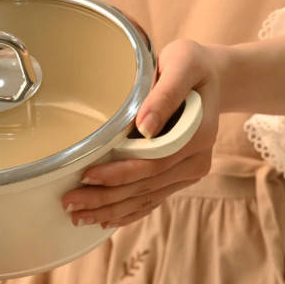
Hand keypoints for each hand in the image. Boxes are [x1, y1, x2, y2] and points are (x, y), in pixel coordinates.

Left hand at [62, 39, 221, 227]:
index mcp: (196, 135)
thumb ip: (164, 94)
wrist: (214, 77)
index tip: (87, 176)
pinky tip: (105, 219)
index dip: (119, 173)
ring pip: (146, 198)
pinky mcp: (179, 177)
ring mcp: (188, 172)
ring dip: (112, 210)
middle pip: (145, 186)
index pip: (152, 163)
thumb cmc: (192, 65)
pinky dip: (129, 212)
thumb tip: (143, 127)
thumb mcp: (183, 64)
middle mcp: (195, 160)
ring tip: (80, 216)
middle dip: (106, 198)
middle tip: (71, 203)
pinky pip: (153, 199)